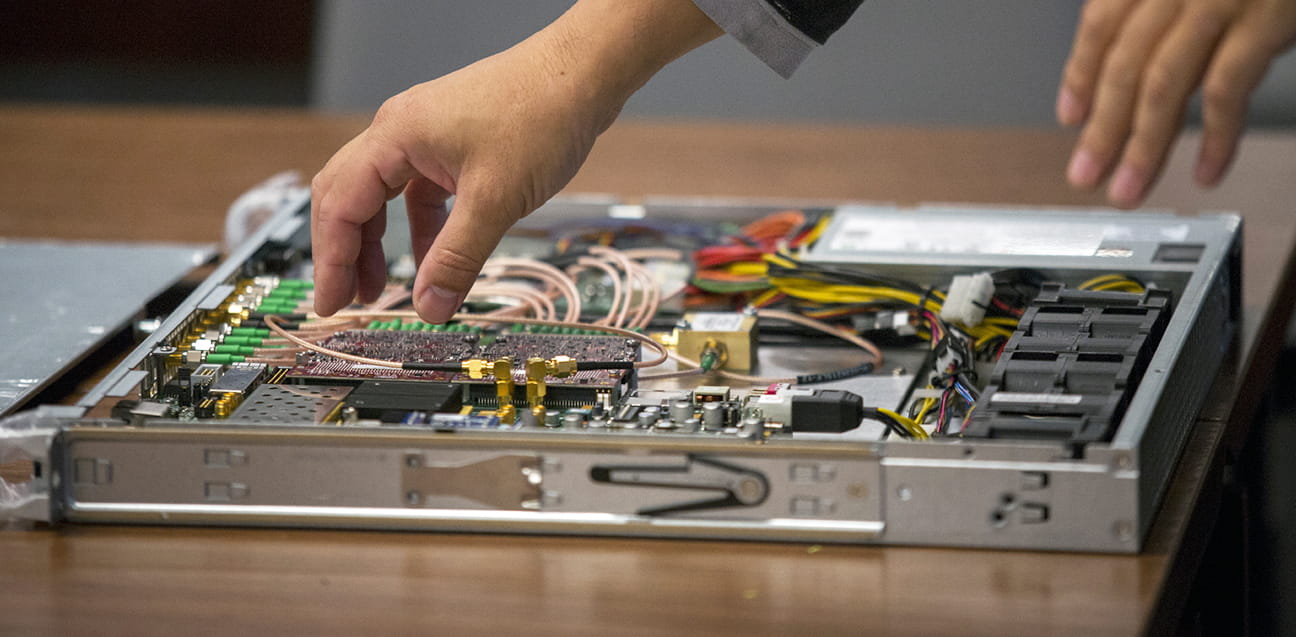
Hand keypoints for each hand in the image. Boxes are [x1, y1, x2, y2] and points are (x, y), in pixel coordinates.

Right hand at [311, 0, 719, 321]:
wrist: (583, 74)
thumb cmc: (540, 114)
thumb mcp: (495, 201)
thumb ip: (457, 259)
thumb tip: (430, 306)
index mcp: (395, 136)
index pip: (340, 205)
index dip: (330, 260)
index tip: (329, 302)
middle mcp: (400, 131)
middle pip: (348, 197)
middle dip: (344, 252)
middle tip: (345, 300)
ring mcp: (425, 136)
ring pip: (383, 196)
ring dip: (380, 242)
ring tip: (385, 288)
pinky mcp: (451, 143)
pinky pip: (419, 192)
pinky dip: (420, 228)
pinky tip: (434, 258)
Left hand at [1057, 0, 1295, 207]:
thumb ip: (1165, 13)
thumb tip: (1129, 80)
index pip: (1101, 24)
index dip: (1080, 75)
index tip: (1070, 118)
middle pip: (1125, 64)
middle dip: (1102, 129)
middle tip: (1086, 175)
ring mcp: (1221, 1)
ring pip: (1164, 85)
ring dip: (1143, 146)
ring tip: (1128, 189)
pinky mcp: (1266, 21)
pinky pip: (1226, 90)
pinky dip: (1214, 138)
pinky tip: (1206, 170)